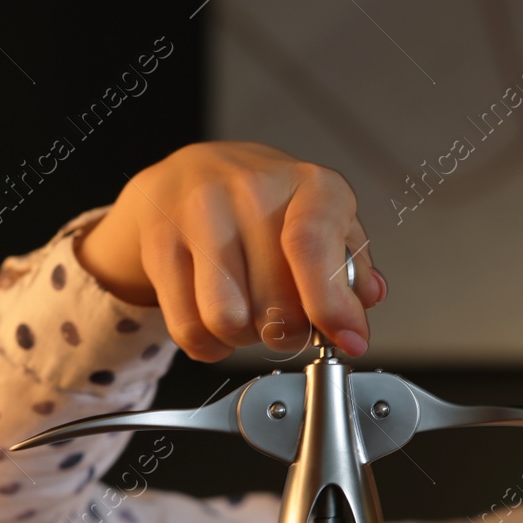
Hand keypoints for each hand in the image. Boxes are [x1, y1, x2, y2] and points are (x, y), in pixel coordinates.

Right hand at [73, 141, 386, 361]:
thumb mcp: (326, 224)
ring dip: (245, 338)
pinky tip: (217, 319)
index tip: (346, 340)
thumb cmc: (268, 208)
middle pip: (276, 305)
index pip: (314, 249)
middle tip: (285, 319)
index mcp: (310, 185)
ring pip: (228, 321)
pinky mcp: (160, 243)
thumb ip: (351, 268)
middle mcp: (251, 189)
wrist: (187, 179)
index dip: (331, 306)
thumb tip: (362, 306)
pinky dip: (210, 343)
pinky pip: (190, 328)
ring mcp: (199, 213)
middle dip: (289, 333)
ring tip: (250, 313)